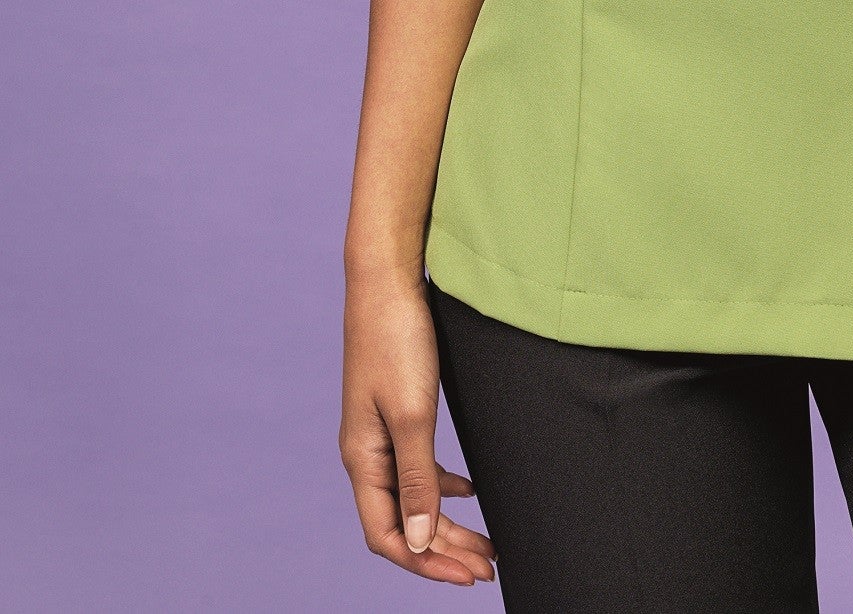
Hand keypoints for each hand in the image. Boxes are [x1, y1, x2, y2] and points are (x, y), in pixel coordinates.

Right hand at [341, 271, 496, 584]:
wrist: (387, 278)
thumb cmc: (397, 339)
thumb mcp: (412, 414)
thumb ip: (415, 479)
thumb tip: (416, 541)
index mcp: (363, 459)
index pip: (387, 535)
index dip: (426, 562)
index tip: (470, 574)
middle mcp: (367, 453)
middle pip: (403, 522)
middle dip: (444, 549)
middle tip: (489, 566)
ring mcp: (380, 431)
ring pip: (413, 496)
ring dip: (446, 522)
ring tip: (486, 541)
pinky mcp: (395, 410)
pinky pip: (417, 466)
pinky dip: (442, 486)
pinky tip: (468, 490)